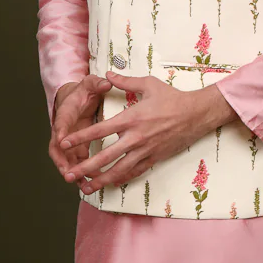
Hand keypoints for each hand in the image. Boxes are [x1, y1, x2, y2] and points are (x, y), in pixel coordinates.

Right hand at [48, 75, 112, 181]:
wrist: (79, 99)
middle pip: (58, 149)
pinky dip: (84, 174)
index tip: (61, 141)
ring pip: (67, 161)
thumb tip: (106, 82)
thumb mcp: (90, 84)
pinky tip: (93, 184)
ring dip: (73, 174)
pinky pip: (78, 164)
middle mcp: (64, 130)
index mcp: (66, 113)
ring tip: (82, 186)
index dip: (60, 132)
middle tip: (69, 174)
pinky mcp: (77, 149)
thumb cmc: (84, 92)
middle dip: (63, 163)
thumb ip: (97, 83)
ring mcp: (69, 142)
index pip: (60, 123)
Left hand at [60, 70, 233, 194]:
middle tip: (69, 174)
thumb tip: (108, 74)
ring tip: (86, 188)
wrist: (197, 114)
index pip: (100, 130)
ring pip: (119, 170)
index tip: (64, 143)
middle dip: (85, 167)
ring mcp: (145, 151)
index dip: (80, 138)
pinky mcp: (155, 158)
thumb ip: (125, 81)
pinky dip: (121, 179)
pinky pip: (135, 172)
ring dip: (101, 180)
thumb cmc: (173, 97)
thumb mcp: (148, 84)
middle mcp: (136, 138)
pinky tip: (110, 184)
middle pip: (105, 156)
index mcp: (131, 118)